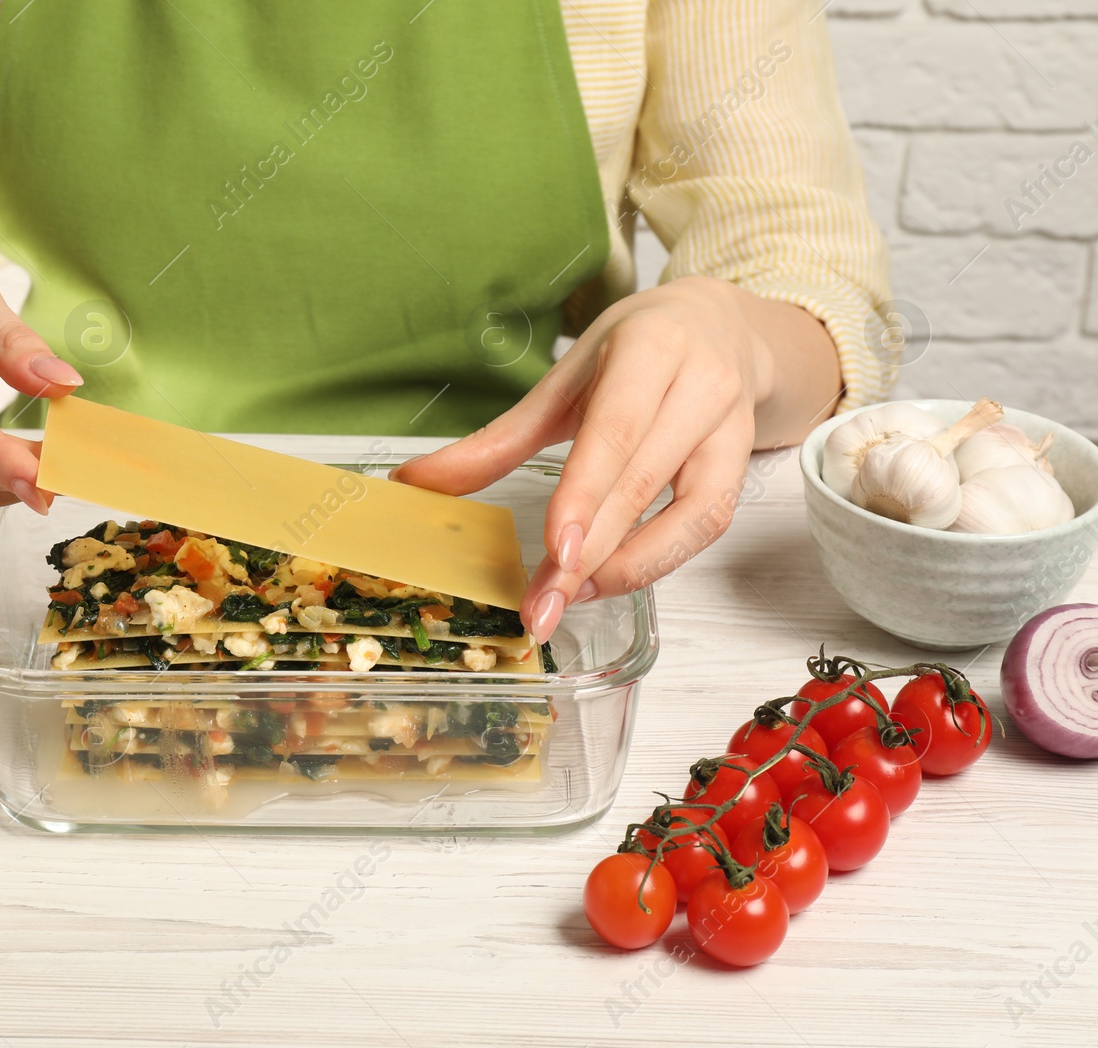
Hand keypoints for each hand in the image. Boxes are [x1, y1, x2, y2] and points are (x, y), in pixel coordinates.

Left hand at [392, 276, 839, 636]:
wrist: (720, 327)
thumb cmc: (634, 351)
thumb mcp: (562, 380)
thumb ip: (497, 439)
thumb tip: (417, 481)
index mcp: (649, 349)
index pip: (615, 432)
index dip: (584, 496)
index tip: (553, 551)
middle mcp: (701, 385)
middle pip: (642, 481)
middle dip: (588, 553)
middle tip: (540, 605)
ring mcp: (731, 426)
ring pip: (690, 512)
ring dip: (627, 567)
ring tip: (570, 597)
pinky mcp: (743, 463)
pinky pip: (709, 523)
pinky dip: (659, 559)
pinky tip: (610, 579)